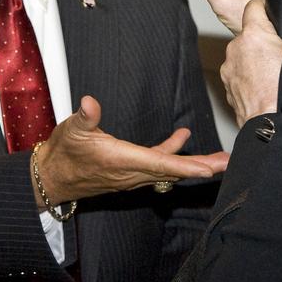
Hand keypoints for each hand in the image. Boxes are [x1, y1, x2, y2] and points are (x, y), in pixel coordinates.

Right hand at [33, 96, 229, 204]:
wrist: (52, 178)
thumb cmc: (62, 154)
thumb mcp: (70, 130)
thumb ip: (84, 117)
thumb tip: (89, 102)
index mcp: (121, 161)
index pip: (160, 164)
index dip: (185, 166)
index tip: (209, 169)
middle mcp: (132, 172)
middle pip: (174, 172)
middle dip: (203, 167)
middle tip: (229, 163)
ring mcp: (132, 174)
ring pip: (170, 171)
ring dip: (195, 164)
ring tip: (219, 158)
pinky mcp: (130, 172)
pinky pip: (158, 165)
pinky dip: (173, 154)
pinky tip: (182, 137)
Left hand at [220, 0, 281, 125]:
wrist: (272, 125)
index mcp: (254, 36)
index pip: (253, 7)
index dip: (263, 10)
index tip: (268, 14)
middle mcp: (236, 49)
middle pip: (249, 35)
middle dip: (262, 42)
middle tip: (278, 55)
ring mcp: (229, 68)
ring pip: (242, 56)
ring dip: (254, 62)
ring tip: (272, 76)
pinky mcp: (227, 85)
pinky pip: (238, 75)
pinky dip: (248, 78)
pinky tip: (263, 88)